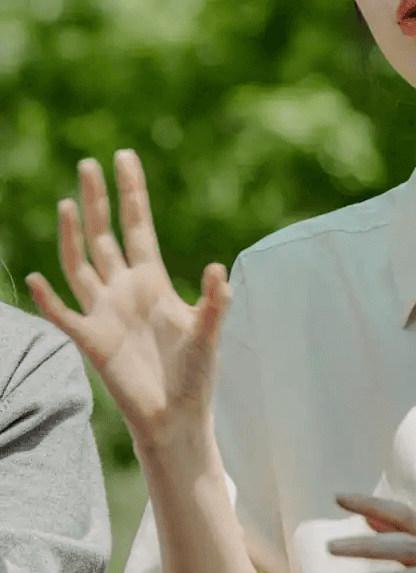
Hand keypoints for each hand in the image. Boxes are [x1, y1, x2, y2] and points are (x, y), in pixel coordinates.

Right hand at [26, 150, 230, 451]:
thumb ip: (215, 301)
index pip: (138, 225)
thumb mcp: (210, 331)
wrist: (178, 416)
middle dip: (98, 200)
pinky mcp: (93, 341)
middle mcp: (125, 289)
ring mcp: (105, 313)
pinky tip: (38, 278)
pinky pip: (64, 315)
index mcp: (153, 279)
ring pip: (81, 264)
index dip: (132, 192)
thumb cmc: (195, 372)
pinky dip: (49, 299)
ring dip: (73, 235)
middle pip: (105, 235)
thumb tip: (219, 268)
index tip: (124, 157)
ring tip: (69, 201)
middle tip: (89, 163)